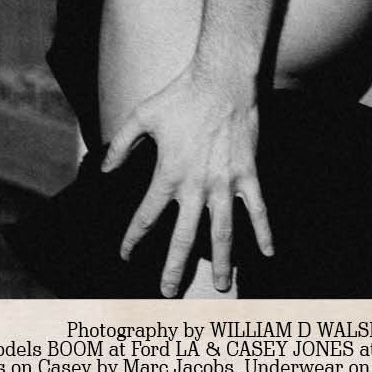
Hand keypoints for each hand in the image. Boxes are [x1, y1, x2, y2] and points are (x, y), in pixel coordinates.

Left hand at [101, 60, 274, 296]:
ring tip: (218, 286)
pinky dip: (263, 231)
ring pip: (222, 232)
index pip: (146, 216)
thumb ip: (121, 145)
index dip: (133, 238)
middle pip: (183, 237)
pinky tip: (267, 253)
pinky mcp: (247, 173)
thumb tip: (104, 170)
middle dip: (174, 268)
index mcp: (168, 173)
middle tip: (168, 292)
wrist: (221, 78)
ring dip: (220, 261)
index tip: (126, 255)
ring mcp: (224, 182)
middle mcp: (195, 185)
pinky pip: (257, 209)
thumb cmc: (181, 95)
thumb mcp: (142, 116)